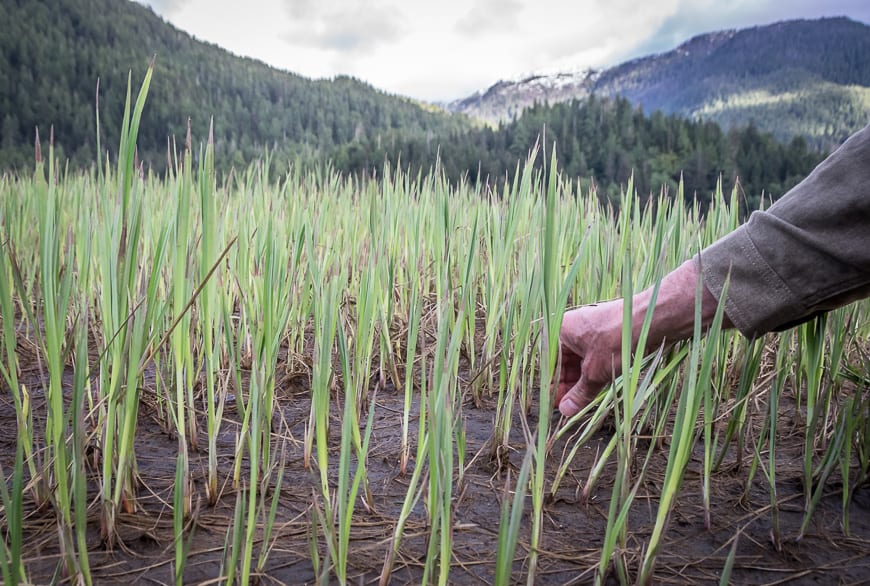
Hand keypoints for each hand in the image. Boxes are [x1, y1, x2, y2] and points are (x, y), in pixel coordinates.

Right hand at [557, 301, 622, 416]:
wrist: (651, 319)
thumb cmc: (617, 338)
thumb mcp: (595, 372)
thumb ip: (579, 393)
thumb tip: (566, 410)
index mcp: (561, 330)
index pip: (550, 363)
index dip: (553, 386)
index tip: (558, 405)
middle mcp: (573, 328)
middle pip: (564, 361)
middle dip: (568, 385)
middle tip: (572, 407)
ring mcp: (591, 330)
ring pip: (580, 360)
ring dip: (582, 380)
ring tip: (585, 401)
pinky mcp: (607, 334)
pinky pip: (594, 356)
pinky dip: (594, 372)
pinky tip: (598, 387)